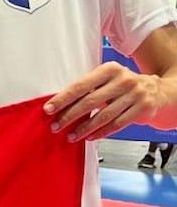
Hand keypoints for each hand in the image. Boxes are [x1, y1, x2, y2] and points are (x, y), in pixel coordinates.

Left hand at [44, 63, 165, 142]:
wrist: (157, 90)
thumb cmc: (123, 84)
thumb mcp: (107, 78)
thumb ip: (88, 88)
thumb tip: (59, 104)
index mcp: (110, 69)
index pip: (81, 85)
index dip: (63, 98)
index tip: (49, 109)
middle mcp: (123, 80)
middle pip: (90, 102)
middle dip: (69, 116)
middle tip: (56, 125)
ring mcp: (135, 95)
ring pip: (103, 116)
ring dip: (84, 128)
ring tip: (71, 135)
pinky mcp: (142, 109)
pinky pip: (117, 125)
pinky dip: (101, 132)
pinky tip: (89, 137)